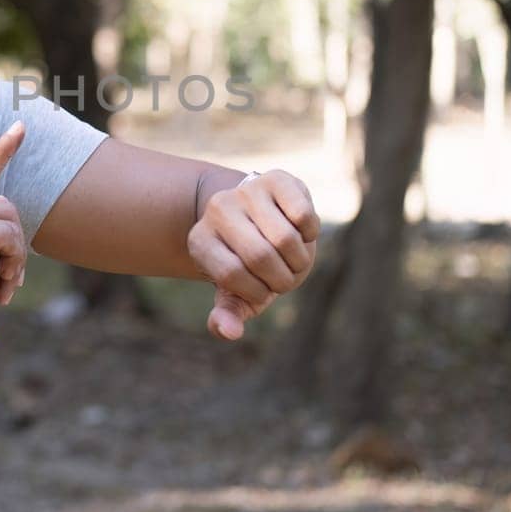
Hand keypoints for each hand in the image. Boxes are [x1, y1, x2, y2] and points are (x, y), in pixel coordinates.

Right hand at [0, 120, 27, 363]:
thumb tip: (4, 206)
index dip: (1, 151)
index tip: (20, 128)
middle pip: (5, 208)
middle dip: (16, 247)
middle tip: (10, 279)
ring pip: (9, 222)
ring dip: (16, 259)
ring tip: (4, 286)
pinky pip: (6, 238)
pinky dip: (12, 265)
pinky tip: (0, 291)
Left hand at [187, 169, 318, 340]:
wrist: (258, 219)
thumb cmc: (248, 264)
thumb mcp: (236, 292)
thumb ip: (228, 315)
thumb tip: (229, 332)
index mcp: (200, 241)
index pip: (231, 275)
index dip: (256, 292)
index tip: (261, 291)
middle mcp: (217, 210)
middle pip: (260, 256)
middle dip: (282, 279)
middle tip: (284, 279)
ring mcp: (245, 191)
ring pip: (285, 237)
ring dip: (300, 259)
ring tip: (293, 258)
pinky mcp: (276, 179)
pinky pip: (303, 214)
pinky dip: (310, 234)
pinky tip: (301, 233)